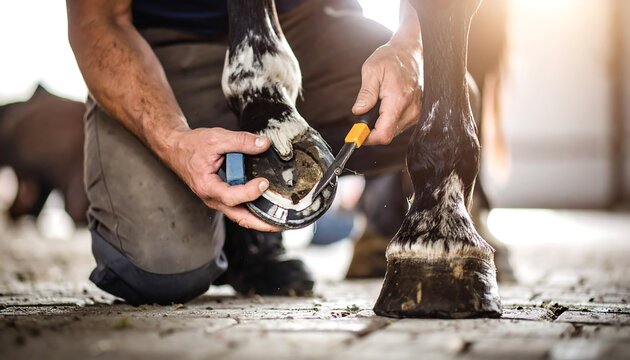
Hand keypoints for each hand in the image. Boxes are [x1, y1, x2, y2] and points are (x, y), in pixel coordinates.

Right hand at [165, 127, 279, 231]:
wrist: (177, 149)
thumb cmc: (193, 145)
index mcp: (207, 186)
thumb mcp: (216, 138)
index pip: (230, 196)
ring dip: (259, 220)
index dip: (249, 192)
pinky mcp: (222, 197)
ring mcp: (217, 200)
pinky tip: (269, 206)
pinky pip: (239, 208)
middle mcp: (212, 198)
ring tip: (280, 219)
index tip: (264, 183)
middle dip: (261, 223)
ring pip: (240, 216)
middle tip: (281, 223)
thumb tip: (264, 144)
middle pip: (239, 217)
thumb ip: (241, 141)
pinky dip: (254, 210)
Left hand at [352, 39, 422, 144]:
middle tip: (364, 113)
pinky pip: (399, 125)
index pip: (383, 134)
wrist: (410, 52)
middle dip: (372, 129)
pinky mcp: (417, 113)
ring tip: (378, 104)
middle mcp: (411, 110)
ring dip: (381, 124)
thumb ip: (365, 94)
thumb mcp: (372, 71)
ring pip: (393, 131)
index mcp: (398, 100)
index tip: (357, 135)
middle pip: (387, 135)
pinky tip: (386, 105)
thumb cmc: (391, 58)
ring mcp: (416, 112)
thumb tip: (358, 112)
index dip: (368, 139)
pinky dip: (389, 120)